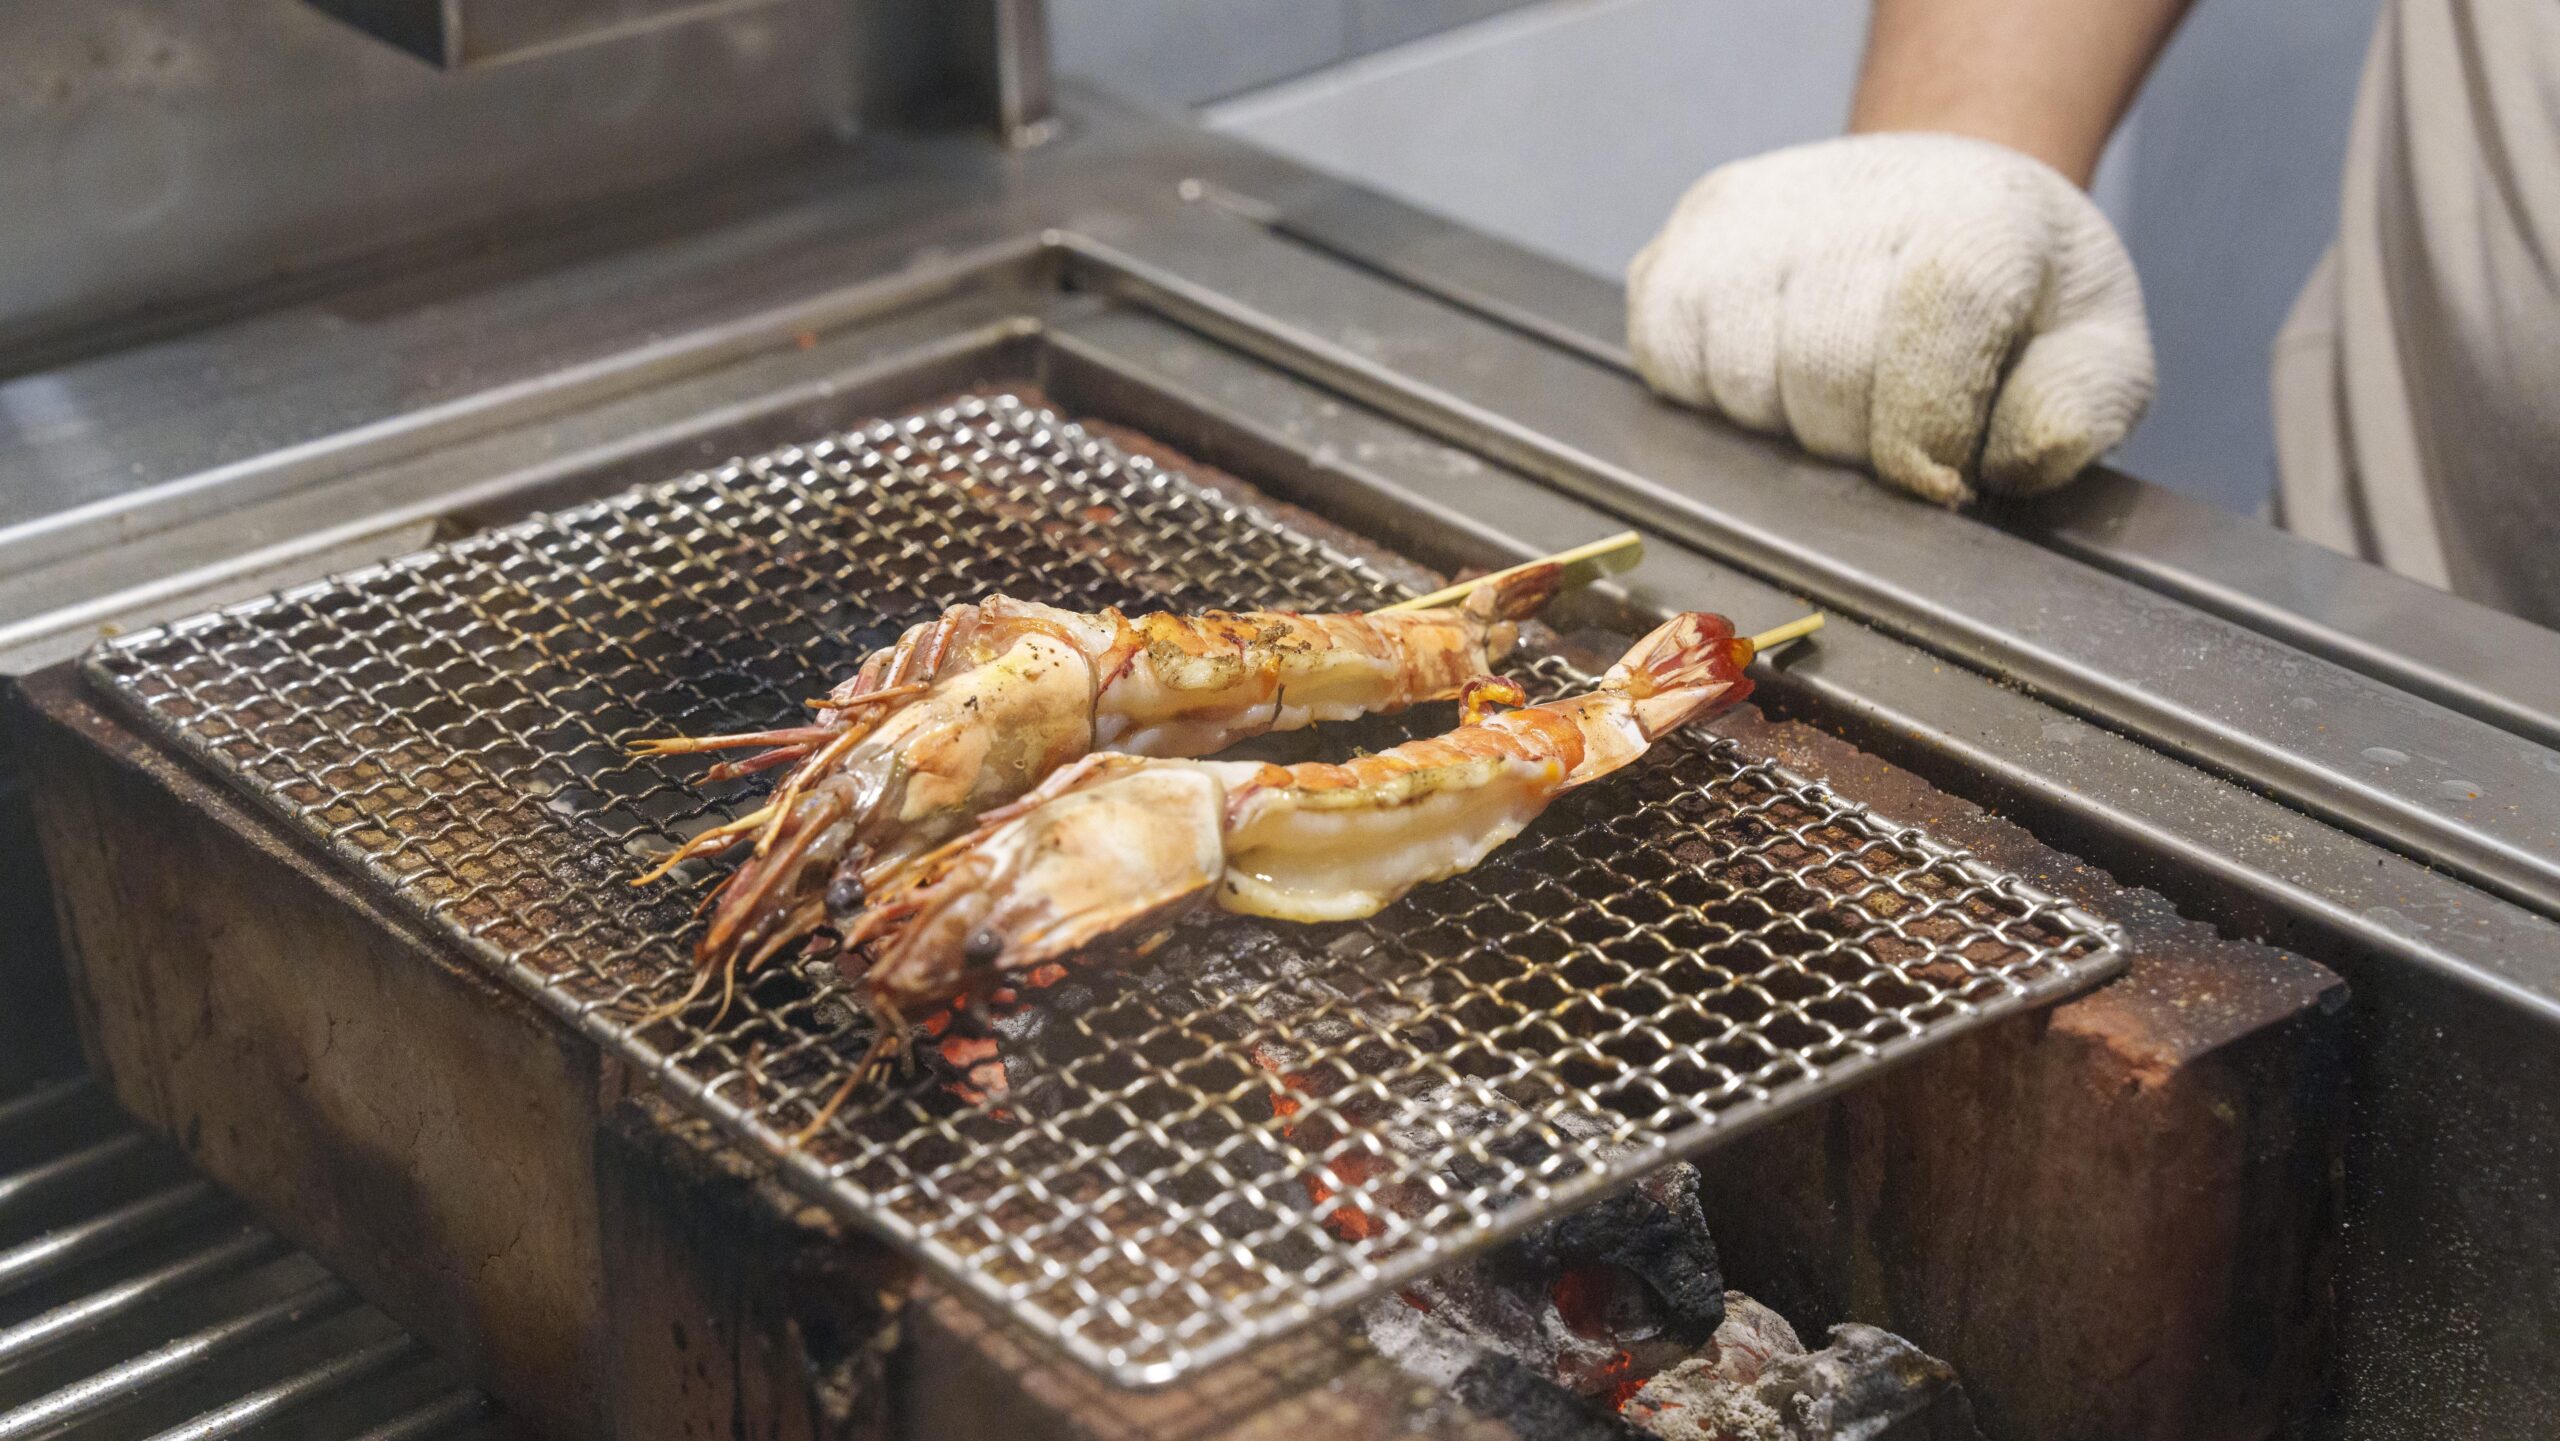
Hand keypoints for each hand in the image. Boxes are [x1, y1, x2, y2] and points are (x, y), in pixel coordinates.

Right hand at [1628, 133, 2153, 503]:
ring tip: (1835, 393)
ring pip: (1739, 380)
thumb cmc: (2018, 297)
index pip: (1928, 343)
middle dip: (1857, 441)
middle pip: (1823, 375)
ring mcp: (1755, 211)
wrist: (1942, 198)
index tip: (1941, 476)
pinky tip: (1770, 370)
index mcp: (1980, 216)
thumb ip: (2077, 408)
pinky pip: (1668, 358)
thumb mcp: (2094, 349)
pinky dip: (1712, 393)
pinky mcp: (1688, 232)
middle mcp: (1857, 190)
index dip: (1925, 440)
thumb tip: (2016, 460)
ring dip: (1783, 424)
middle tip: (1894, 424)